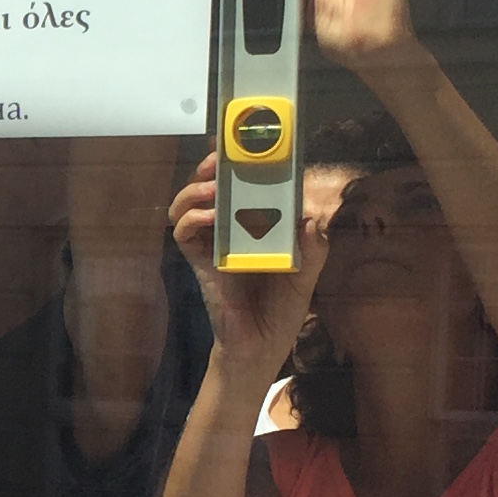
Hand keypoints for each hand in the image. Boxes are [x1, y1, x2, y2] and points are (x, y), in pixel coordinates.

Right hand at [170, 152, 328, 378]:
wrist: (259, 350)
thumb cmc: (281, 313)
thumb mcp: (306, 279)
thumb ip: (313, 252)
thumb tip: (310, 221)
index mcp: (259, 229)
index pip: (249, 188)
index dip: (245, 164)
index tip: (251, 146)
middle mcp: (232, 231)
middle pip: (213, 188)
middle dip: (212, 167)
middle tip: (220, 157)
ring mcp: (213, 246)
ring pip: (189, 206)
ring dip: (195, 190)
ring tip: (210, 186)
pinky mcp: (200, 263)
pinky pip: (185, 235)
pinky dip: (191, 220)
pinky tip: (206, 218)